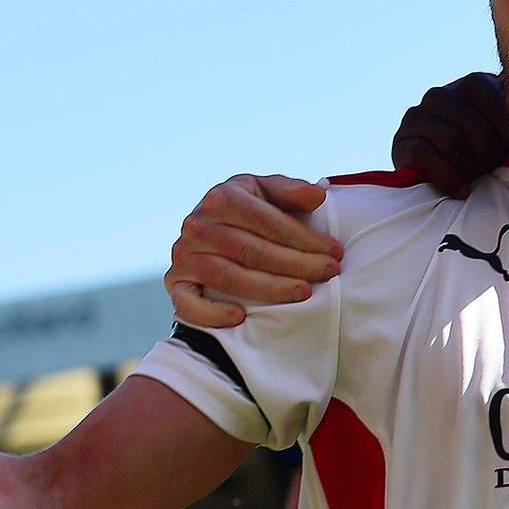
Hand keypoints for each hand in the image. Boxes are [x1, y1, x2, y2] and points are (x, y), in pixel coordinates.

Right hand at [166, 175, 342, 327]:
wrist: (209, 228)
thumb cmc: (248, 211)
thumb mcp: (266, 192)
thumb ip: (291, 191)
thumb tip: (318, 194)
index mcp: (222, 197)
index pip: (268, 221)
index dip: (304, 238)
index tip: (334, 251)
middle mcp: (197, 224)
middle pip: (252, 250)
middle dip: (296, 263)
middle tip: (328, 272)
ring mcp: (183, 255)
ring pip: (228, 277)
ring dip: (269, 288)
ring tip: (304, 291)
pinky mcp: (175, 283)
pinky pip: (188, 303)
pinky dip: (212, 313)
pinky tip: (241, 318)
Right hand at [389, 71, 508, 198]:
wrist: (449, 179)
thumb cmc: (490, 156)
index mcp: (473, 84)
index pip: (497, 102)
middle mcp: (441, 95)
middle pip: (475, 127)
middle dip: (489, 156)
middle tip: (492, 171)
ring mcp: (417, 116)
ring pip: (451, 141)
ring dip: (469, 169)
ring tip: (476, 180)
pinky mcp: (402, 141)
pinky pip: (424, 156)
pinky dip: (447, 178)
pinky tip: (461, 190)